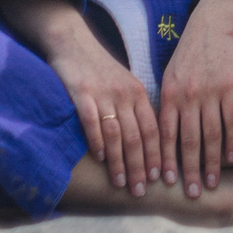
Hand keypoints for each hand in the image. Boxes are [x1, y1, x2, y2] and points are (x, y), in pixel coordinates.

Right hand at [51, 28, 164, 196]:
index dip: (157, 155)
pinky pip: (92, 122)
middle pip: (137, 137)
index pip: (154, 129)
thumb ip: (134, 110)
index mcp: (139, 93)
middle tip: (141, 191)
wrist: (73, 41)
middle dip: (141, 167)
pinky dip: (97, 142)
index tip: (160, 178)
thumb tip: (145, 144)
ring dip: (120, 162)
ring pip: (117, 134)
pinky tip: (99, 159)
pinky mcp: (82, 93)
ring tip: (121, 184)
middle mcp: (125, 94)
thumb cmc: (99, 69)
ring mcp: (104, 94)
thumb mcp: (124, 85)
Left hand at [156, 15, 232, 195]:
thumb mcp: (170, 73)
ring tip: (212, 183)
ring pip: (210, 136)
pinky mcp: (229, 88)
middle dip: (188, 170)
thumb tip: (162, 130)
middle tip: (191, 194)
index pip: (165, 135)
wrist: (214, 23)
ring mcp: (208, 93)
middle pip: (187, 141)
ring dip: (211, 163)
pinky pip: (230, 121)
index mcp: (168, 94)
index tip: (165, 182)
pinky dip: (231, 142)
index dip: (165, 160)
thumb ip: (168, 101)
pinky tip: (231, 157)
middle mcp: (186, 96)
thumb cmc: (191, 50)